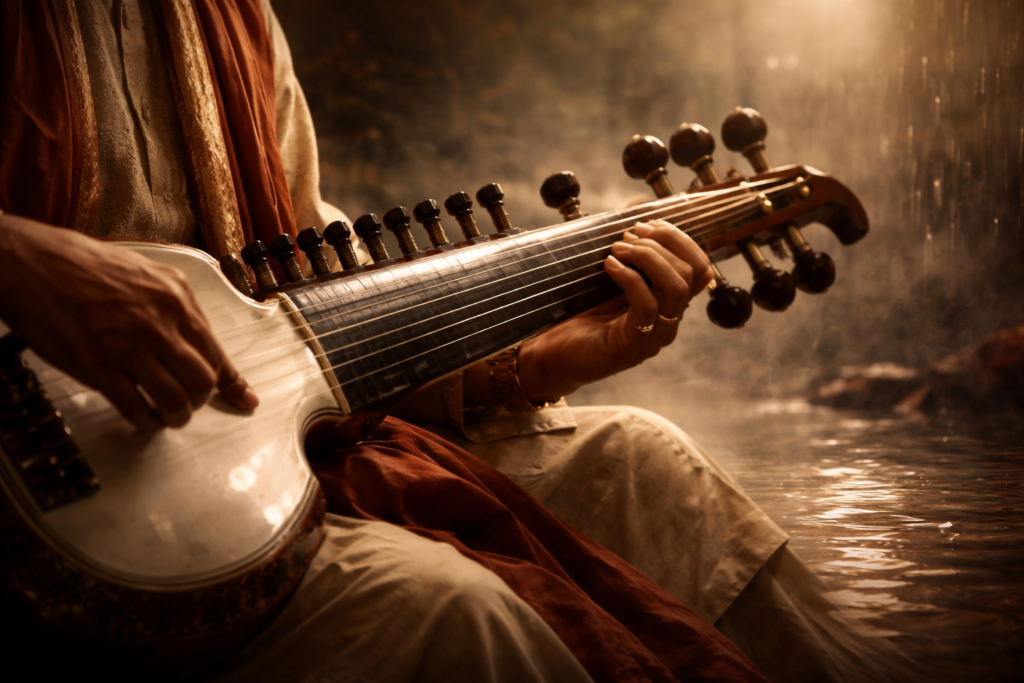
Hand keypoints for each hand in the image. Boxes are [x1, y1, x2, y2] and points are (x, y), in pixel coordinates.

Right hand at [0, 215, 257, 430]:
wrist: (32, 263)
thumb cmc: (85, 266)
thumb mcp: (147, 275)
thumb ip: (176, 309)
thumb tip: (199, 343)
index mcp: (177, 298)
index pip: (216, 352)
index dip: (231, 383)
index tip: (244, 402)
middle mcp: (160, 322)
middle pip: (202, 381)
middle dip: (199, 401)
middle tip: (188, 404)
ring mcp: (130, 346)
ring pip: (175, 399)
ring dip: (175, 416)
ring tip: (167, 417)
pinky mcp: (99, 366)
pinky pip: (136, 408)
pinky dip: (145, 422)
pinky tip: (141, 420)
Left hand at [516, 219, 712, 401]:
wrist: (550, 357)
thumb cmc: (575, 317)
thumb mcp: (606, 280)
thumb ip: (626, 257)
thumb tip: (634, 217)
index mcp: (666, 304)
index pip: (699, 268)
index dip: (679, 239)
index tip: (647, 224)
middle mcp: (667, 321)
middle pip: (692, 273)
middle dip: (663, 242)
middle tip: (629, 234)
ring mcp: (653, 337)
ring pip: (676, 288)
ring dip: (648, 257)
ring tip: (618, 249)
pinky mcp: (632, 347)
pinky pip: (647, 306)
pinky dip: (629, 278)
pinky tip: (609, 266)